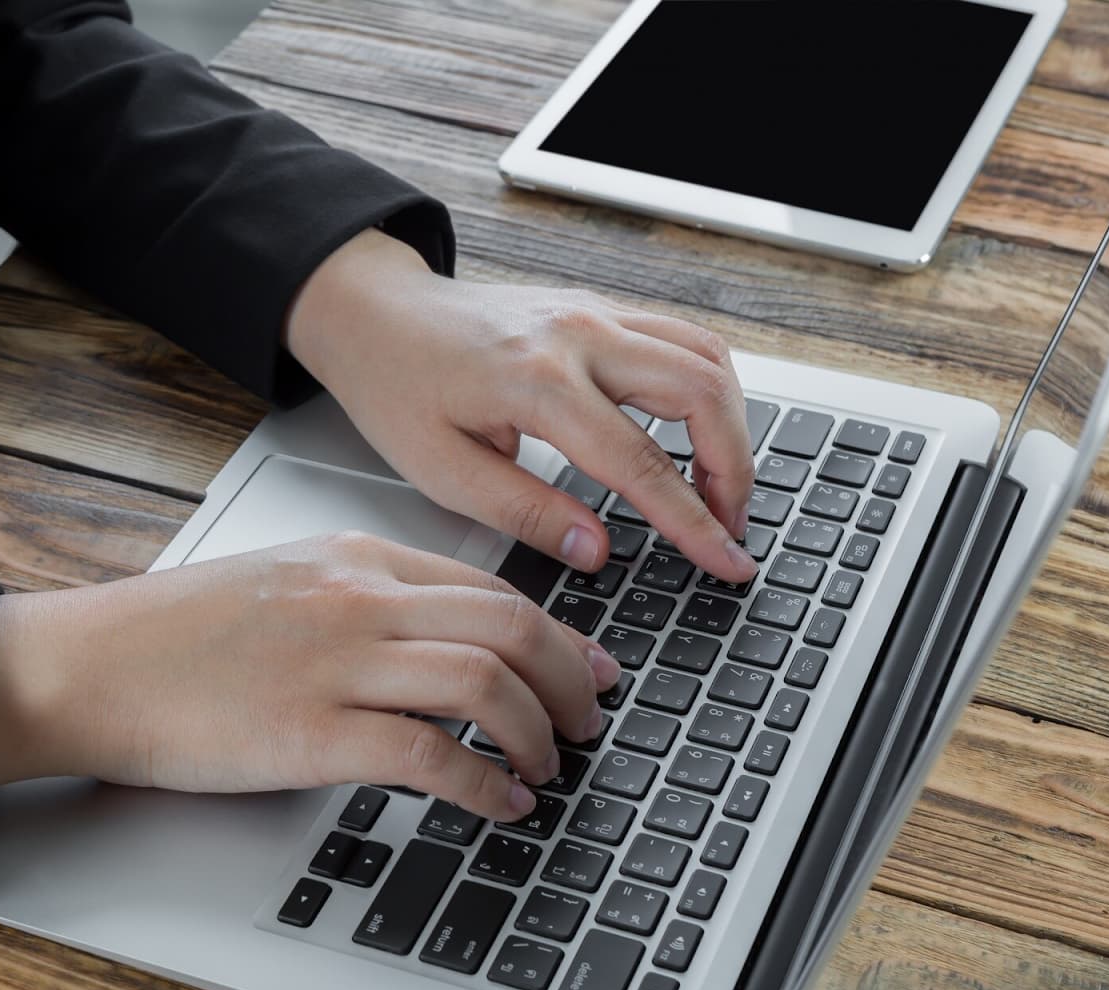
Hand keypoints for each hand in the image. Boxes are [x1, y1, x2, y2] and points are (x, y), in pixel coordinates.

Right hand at [0, 533, 620, 820]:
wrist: (87, 664)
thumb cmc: (172, 633)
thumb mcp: (282, 583)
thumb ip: (361, 601)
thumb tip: (436, 644)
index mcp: (354, 558)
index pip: (488, 587)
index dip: (558, 633)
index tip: (589, 666)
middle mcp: (357, 599)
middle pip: (507, 625)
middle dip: (570, 678)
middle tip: (590, 720)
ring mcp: (335, 662)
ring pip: (484, 681)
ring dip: (535, 731)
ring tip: (548, 767)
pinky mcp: (309, 732)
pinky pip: (428, 753)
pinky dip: (481, 781)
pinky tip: (498, 801)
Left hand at [286, 230, 757, 580]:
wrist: (374, 314)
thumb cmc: (395, 387)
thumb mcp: (441, 471)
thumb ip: (525, 513)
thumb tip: (597, 552)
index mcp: (535, 380)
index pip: (640, 462)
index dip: (694, 521)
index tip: (726, 561)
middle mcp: (577, 335)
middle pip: (701, 393)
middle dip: (734, 469)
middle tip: (729, 529)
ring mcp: (594, 312)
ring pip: (707, 356)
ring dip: (731, 426)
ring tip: (721, 490)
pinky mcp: (599, 309)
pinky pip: (683, 339)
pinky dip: (709, 389)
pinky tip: (699, 436)